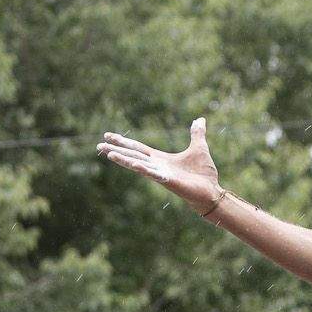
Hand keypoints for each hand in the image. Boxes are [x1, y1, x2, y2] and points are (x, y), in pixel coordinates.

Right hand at [96, 118, 221, 213]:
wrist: (212, 191)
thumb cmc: (204, 174)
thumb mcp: (199, 148)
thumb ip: (196, 134)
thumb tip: (200, 119)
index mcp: (160, 159)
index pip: (137, 148)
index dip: (123, 141)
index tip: (107, 135)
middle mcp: (157, 167)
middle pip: (133, 155)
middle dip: (116, 150)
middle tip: (99, 145)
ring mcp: (162, 175)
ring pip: (139, 165)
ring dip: (124, 159)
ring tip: (108, 154)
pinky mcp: (169, 182)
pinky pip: (154, 174)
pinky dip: (144, 169)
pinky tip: (133, 164)